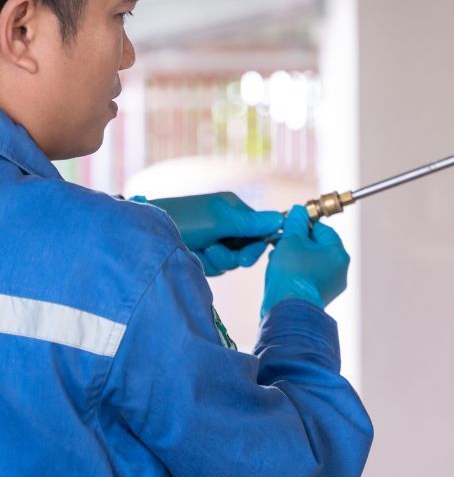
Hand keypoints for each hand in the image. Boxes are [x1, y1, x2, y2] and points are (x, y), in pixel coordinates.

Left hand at [141, 192, 282, 276]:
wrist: (147, 238)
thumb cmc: (184, 221)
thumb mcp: (220, 220)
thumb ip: (251, 223)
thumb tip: (283, 219)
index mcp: (234, 209)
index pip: (261, 229)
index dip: (257, 244)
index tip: (246, 253)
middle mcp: (228, 224)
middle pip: (248, 248)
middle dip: (233, 255)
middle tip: (217, 252)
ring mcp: (215, 241)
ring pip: (232, 261)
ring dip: (217, 260)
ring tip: (199, 251)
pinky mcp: (203, 255)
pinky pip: (218, 267)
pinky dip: (207, 265)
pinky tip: (194, 257)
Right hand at [261, 205, 349, 314]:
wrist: (287, 311)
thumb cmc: (291, 274)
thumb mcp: (291, 240)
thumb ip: (296, 222)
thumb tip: (299, 211)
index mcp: (338, 253)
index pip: (322, 229)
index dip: (303, 225)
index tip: (288, 226)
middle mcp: (340, 270)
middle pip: (317, 247)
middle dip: (296, 242)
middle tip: (279, 242)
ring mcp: (331, 285)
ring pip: (311, 262)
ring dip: (294, 257)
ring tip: (276, 257)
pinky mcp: (320, 297)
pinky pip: (309, 277)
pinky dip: (296, 272)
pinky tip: (280, 272)